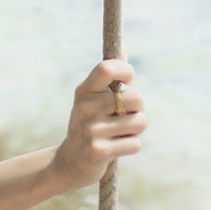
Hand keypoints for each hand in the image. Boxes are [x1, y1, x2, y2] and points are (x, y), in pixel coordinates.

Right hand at [49, 56, 145, 189]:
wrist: (70, 161)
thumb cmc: (89, 123)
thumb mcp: (92, 97)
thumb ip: (109, 75)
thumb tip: (123, 48)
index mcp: (84, 90)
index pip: (107, 68)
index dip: (125, 71)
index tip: (128, 81)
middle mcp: (85, 107)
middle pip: (136, 97)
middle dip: (138, 108)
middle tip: (124, 115)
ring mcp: (90, 130)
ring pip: (140, 122)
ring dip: (135, 130)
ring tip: (118, 133)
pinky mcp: (98, 151)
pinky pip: (135, 144)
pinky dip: (131, 146)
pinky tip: (116, 148)